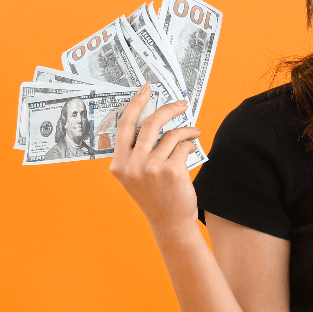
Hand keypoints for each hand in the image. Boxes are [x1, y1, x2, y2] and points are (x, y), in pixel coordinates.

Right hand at [108, 82, 202, 241]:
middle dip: (169, 108)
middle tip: (182, 103)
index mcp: (118, 164)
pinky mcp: (171, 171)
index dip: (137, 103)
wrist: (170, 223)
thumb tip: (156, 118)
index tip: (147, 88)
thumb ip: (138, 151)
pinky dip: (190, 144)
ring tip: (194, 133)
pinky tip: (192, 149)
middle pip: (150, 123)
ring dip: (186, 130)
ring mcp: (151, 168)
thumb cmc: (156, 196)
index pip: (124, 125)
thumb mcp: (136, 175)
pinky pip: (183, 146)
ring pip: (171, 134)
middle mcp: (131, 165)